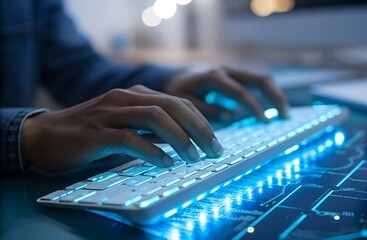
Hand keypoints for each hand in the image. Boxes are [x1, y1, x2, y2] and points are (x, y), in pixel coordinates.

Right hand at [21, 85, 222, 171]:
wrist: (45, 136)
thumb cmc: (90, 134)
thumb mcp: (127, 126)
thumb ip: (152, 130)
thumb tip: (184, 141)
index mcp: (136, 95)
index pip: (178, 102)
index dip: (201, 121)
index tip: (216, 142)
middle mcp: (125, 98)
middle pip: (172, 106)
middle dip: (198, 128)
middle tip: (214, 150)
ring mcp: (110, 113)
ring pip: (154, 117)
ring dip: (179, 138)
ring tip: (194, 158)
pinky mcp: (96, 133)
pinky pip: (129, 139)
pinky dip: (151, 151)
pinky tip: (165, 163)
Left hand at [164, 66, 287, 121]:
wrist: (176, 76)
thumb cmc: (179, 91)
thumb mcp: (185, 102)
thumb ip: (206, 110)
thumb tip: (232, 117)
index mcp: (214, 77)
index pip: (240, 91)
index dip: (254, 107)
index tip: (264, 121)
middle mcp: (227, 70)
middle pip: (259, 79)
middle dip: (274, 96)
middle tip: (284, 115)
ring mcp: (234, 71)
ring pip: (262, 78)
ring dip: (276, 94)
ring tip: (284, 113)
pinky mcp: (238, 76)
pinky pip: (258, 82)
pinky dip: (270, 93)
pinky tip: (276, 107)